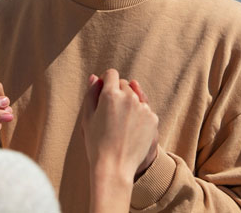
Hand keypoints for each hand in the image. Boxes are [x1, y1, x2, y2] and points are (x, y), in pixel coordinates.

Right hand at [82, 69, 158, 183]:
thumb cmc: (96, 143)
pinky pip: (145, 109)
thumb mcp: (87, 117)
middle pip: (124, 84)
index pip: (111, 74)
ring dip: (129, 103)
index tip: (103, 93)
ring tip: (120, 123)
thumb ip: (91, 93)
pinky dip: (139, 115)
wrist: (115, 167)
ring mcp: (143, 107)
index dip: (106, 82)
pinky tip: (131, 130)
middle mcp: (129, 97)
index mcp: (110, 94)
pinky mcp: (153, 118)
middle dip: (118, 92)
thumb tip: (95, 77)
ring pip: (136, 96)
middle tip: (110, 112)